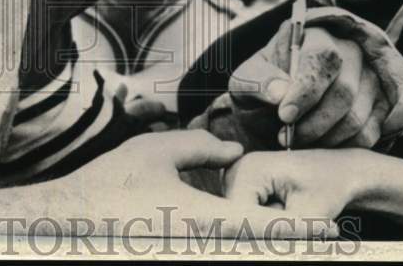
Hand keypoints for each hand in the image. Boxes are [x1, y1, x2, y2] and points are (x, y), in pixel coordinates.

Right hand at [66, 130, 337, 239]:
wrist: (71, 220)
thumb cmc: (113, 182)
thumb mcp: (158, 151)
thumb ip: (202, 148)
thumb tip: (235, 151)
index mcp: (209, 221)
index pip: (268, 228)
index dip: (302, 228)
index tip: (331, 228)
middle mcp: (205, 246)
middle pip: (258, 248)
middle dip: (288, 242)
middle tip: (323, 237)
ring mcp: (190, 253)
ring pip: (236, 252)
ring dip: (260, 242)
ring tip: (290, 234)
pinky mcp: (175, 255)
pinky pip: (213, 251)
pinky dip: (233, 241)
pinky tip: (242, 232)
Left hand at [227, 7, 402, 149]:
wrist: (279, 109)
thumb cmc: (263, 90)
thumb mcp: (246, 81)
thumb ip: (257, 82)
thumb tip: (280, 92)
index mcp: (315, 35)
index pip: (322, 58)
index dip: (305, 91)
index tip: (284, 116)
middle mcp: (351, 49)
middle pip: (344, 91)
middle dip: (313, 124)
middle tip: (288, 139)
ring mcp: (372, 77)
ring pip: (359, 116)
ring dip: (326, 140)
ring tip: (302, 143)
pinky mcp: (385, 104)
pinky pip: (373, 133)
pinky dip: (346, 148)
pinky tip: (324, 145)